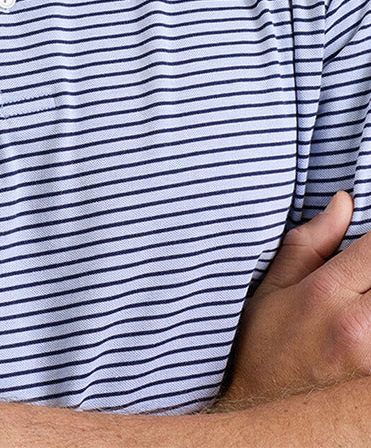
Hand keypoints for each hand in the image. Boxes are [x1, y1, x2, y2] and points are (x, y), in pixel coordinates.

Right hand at [222, 191, 370, 407]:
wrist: (256, 411)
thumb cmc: (260, 346)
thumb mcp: (273, 288)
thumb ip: (310, 243)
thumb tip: (344, 204)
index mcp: (325, 294)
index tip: (366, 247)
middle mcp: (357, 326)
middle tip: (362, 277)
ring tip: (362, 299)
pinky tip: (364, 317)